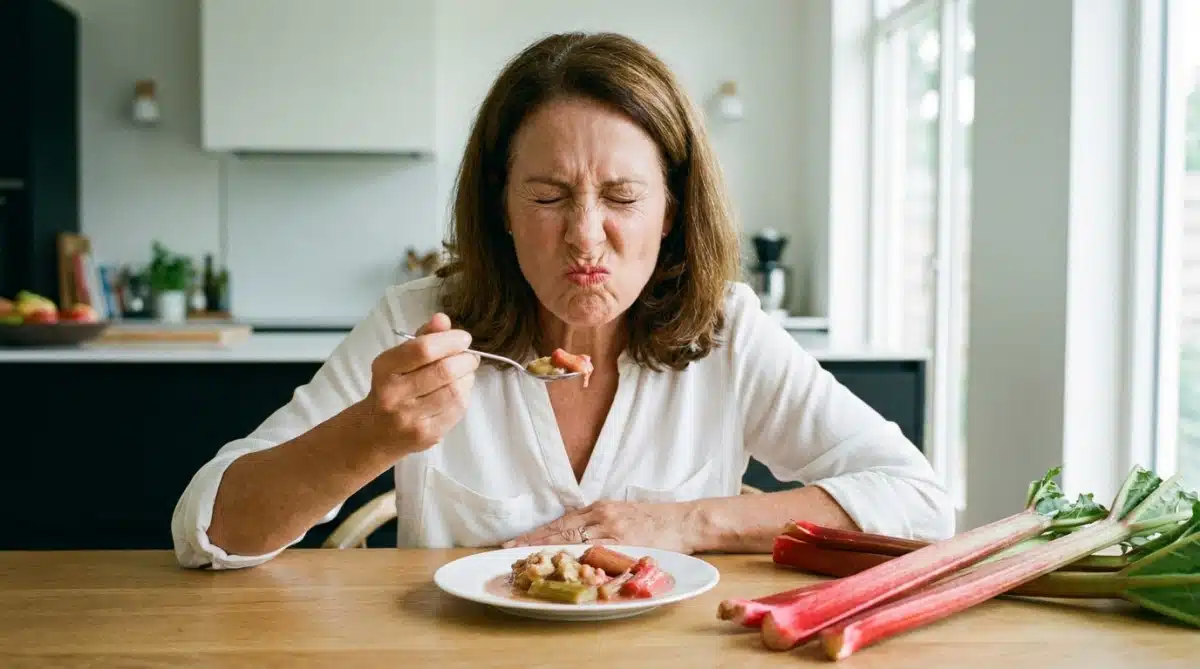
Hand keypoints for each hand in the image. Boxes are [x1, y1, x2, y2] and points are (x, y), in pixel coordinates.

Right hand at [362, 312, 478, 455]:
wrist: (376, 432)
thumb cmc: (393, 386)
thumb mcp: (400, 358)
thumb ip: (423, 337)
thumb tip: (443, 319)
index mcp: (385, 368)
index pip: (423, 349)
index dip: (450, 340)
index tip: (463, 338)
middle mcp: (393, 394)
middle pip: (444, 371)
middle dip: (465, 359)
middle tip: (469, 357)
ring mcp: (410, 418)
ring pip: (455, 391)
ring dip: (468, 378)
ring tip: (464, 373)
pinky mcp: (426, 435)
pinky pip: (458, 410)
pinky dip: (465, 396)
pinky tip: (458, 391)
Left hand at [501, 500, 700, 553]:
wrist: (685, 520)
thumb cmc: (656, 520)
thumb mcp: (623, 514)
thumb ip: (600, 523)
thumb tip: (576, 537)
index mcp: (600, 508)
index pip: (562, 521)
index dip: (538, 533)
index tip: (515, 543)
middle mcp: (603, 515)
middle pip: (562, 528)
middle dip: (534, 541)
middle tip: (510, 551)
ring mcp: (613, 528)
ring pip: (574, 539)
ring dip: (549, 550)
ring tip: (527, 559)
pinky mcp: (626, 541)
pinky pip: (596, 550)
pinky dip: (577, 557)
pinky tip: (562, 563)